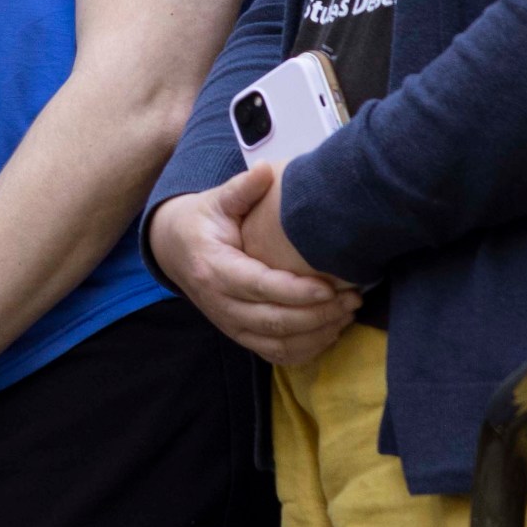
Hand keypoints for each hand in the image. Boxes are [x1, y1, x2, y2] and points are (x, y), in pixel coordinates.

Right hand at [155, 167, 360, 367]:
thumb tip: (266, 171)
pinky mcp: (239, 336)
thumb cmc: (202, 222)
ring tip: (347, 314)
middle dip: (319, 315)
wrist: (173, 249)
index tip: (331, 287)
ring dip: (317, 334)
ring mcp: (229, 325)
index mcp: (214, 268)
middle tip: (353, 300)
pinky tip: (330, 332)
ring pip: (278, 343)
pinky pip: (276, 355)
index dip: (297, 291)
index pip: (259, 286)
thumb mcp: (216, 201)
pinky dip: (306, 350)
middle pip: (274, 320)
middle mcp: (220, 303)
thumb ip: (242, 189)